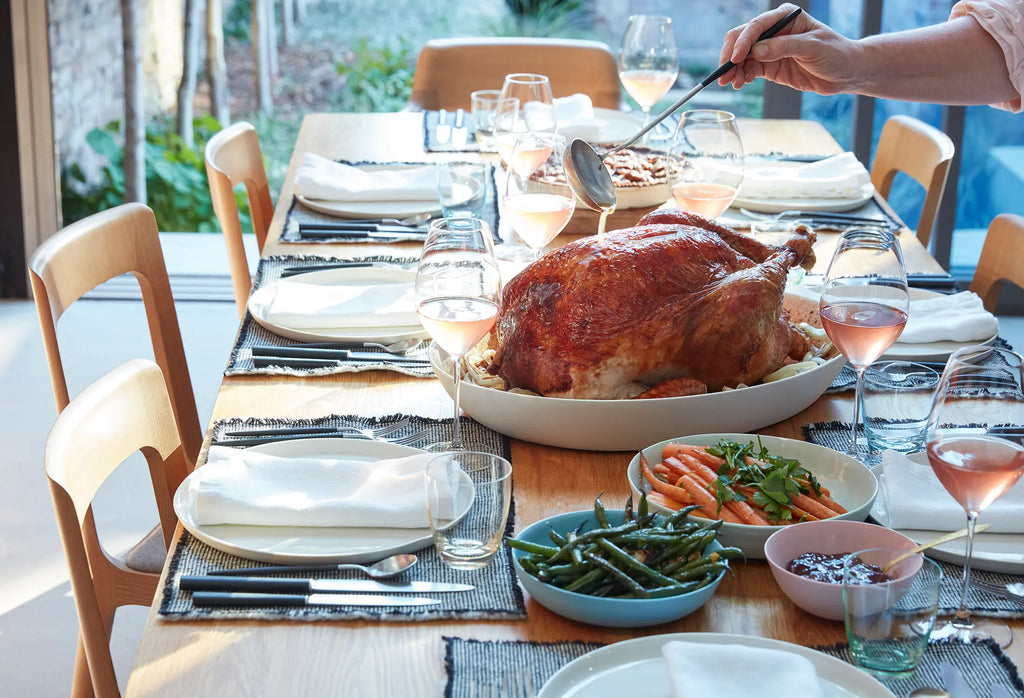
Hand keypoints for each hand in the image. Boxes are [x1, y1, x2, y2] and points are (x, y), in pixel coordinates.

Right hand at [717, 3, 858, 94]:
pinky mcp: (769, 66)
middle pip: (742, 39)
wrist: (845, 72)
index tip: (734, 59)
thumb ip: (784, 47)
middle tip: (724, 75)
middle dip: (731, 56)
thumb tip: (757, 51)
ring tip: (732, 83)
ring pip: (742, 57)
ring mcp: (770, 49)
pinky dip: (741, 76)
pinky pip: (749, 69)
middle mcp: (774, 30)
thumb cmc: (835, 53)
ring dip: (734, 70)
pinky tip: (740, 84)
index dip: (743, 42)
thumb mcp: (812, 47)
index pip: (756, 26)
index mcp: (785, 17)